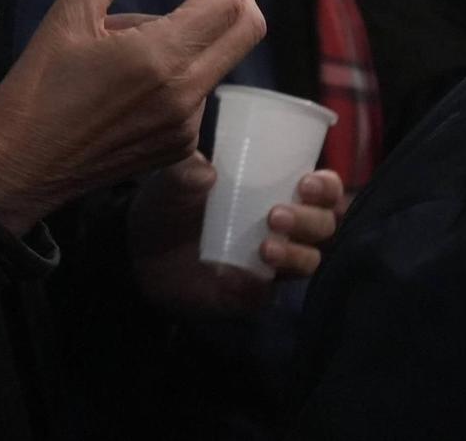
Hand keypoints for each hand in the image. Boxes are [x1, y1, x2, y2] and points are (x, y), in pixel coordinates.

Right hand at [0, 0, 266, 234]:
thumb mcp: (66, 15)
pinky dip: (180, 59)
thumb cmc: (37, 89)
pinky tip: (130, 66)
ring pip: (220, 54)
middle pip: (246, 26)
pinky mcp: (179, 145)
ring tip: (125, 28)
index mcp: (161, 60)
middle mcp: (187, 95)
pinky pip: (200, 86)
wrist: (18, 168)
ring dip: (194, 22)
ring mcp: (188, 125)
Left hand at [128, 155, 346, 317]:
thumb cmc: (169, 205)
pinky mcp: (252, 294)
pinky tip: (232, 278)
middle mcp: (284, 228)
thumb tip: (207, 172)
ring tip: (265, 248)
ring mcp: (271, 264)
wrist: (139, 252)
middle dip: (309, 220)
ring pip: (309, 262)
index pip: (322, 190)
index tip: (307, 182)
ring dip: (295, 254)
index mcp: (276, 191)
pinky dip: (254, 287)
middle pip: (324, 227)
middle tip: (276, 215)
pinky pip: (266, 295)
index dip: (326, 187)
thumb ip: (185, 169)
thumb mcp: (172, 181)